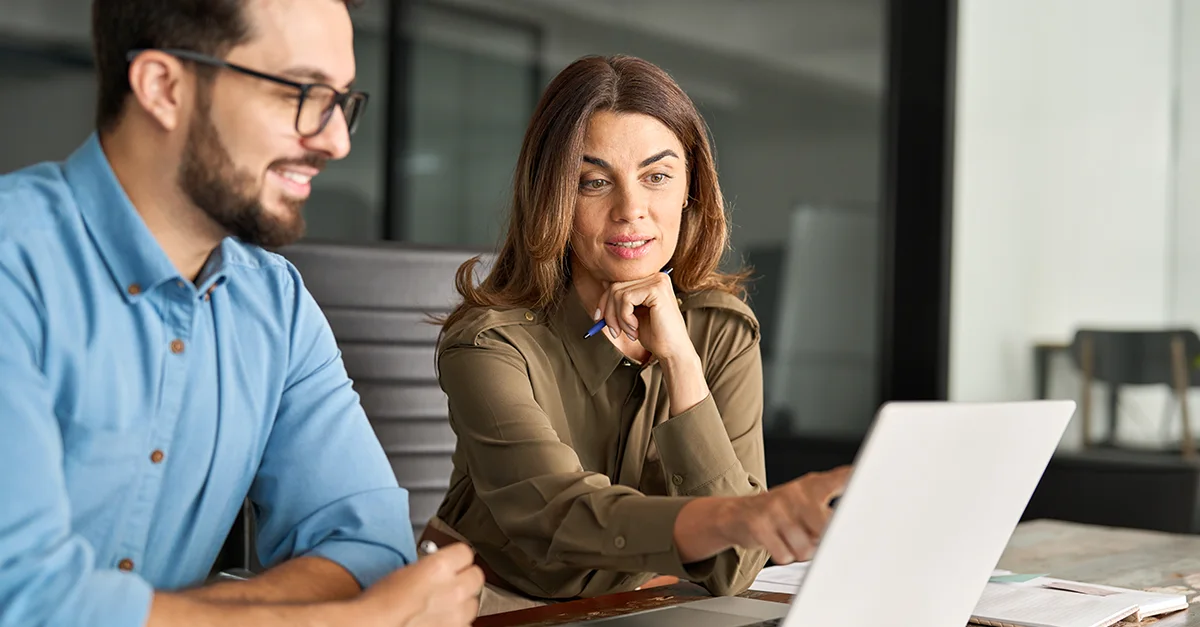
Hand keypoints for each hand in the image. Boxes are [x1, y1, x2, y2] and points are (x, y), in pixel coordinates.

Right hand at [353, 543, 483, 626]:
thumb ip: (429, 566)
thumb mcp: (404, 571)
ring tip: (442, 605)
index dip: (457, 557)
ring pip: (473, 603)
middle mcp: (453, 590)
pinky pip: (464, 624)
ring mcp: (456, 615)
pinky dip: (454, 622)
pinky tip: (439, 621)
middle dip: (465, 579)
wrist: (372, 626)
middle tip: (450, 583)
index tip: (453, 561)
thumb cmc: (378, 605)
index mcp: (439, 567)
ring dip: (462, 603)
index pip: (465, 552)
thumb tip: (436, 568)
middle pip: (476, 576)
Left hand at [597, 271, 690, 361]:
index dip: (604, 301)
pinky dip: (625, 317)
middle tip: (614, 331)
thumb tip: (604, 283)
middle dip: (609, 312)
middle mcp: (656, 277)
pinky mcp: (656, 289)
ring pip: (618, 293)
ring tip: (629, 331)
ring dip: (618, 318)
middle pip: (615, 286)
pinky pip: (626, 299)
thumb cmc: (656, 335)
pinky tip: (635, 328)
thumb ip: (622, 297)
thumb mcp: (632, 313)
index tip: (600, 318)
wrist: (673, 350)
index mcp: (651, 280)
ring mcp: (657, 281)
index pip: (618, 282)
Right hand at [719, 466, 851, 563]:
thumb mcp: (806, 501)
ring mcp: (775, 507)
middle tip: (809, 535)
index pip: (842, 478)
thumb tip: (854, 528)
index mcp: (812, 486)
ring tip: (790, 538)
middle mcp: (795, 492)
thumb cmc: (779, 513)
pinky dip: (782, 555)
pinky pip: (784, 554)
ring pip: (804, 548)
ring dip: (799, 551)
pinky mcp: (758, 524)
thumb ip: (832, 511)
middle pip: (826, 529)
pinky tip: (776, 542)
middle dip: (819, 541)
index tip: (869, 476)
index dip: (857, 478)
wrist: (736, 514)